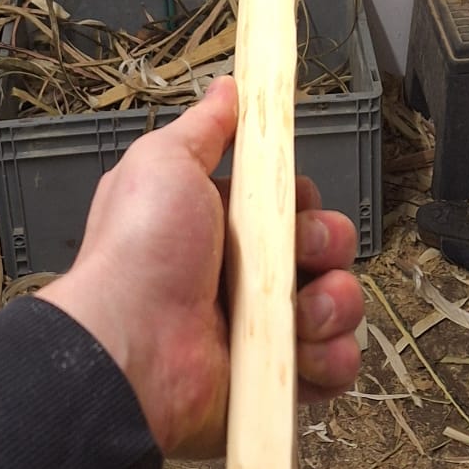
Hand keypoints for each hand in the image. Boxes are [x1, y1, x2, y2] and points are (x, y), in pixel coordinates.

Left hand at [37, 76, 364, 457]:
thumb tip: (228, 88)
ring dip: (334, 303)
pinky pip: (337, 364)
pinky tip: (304, 352)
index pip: (295, 204)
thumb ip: (204, 127)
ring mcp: (264, 331)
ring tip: (299, 316)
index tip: (293, 202)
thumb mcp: (164, 162)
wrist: (129, 347)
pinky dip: (332, 357)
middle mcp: (246, 277)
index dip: (305, 201)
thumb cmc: (139, 252)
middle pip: (327, 249)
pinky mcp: (278, 380)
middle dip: (328, 246)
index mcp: (223, 226)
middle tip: (298, 255)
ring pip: (339, 304)